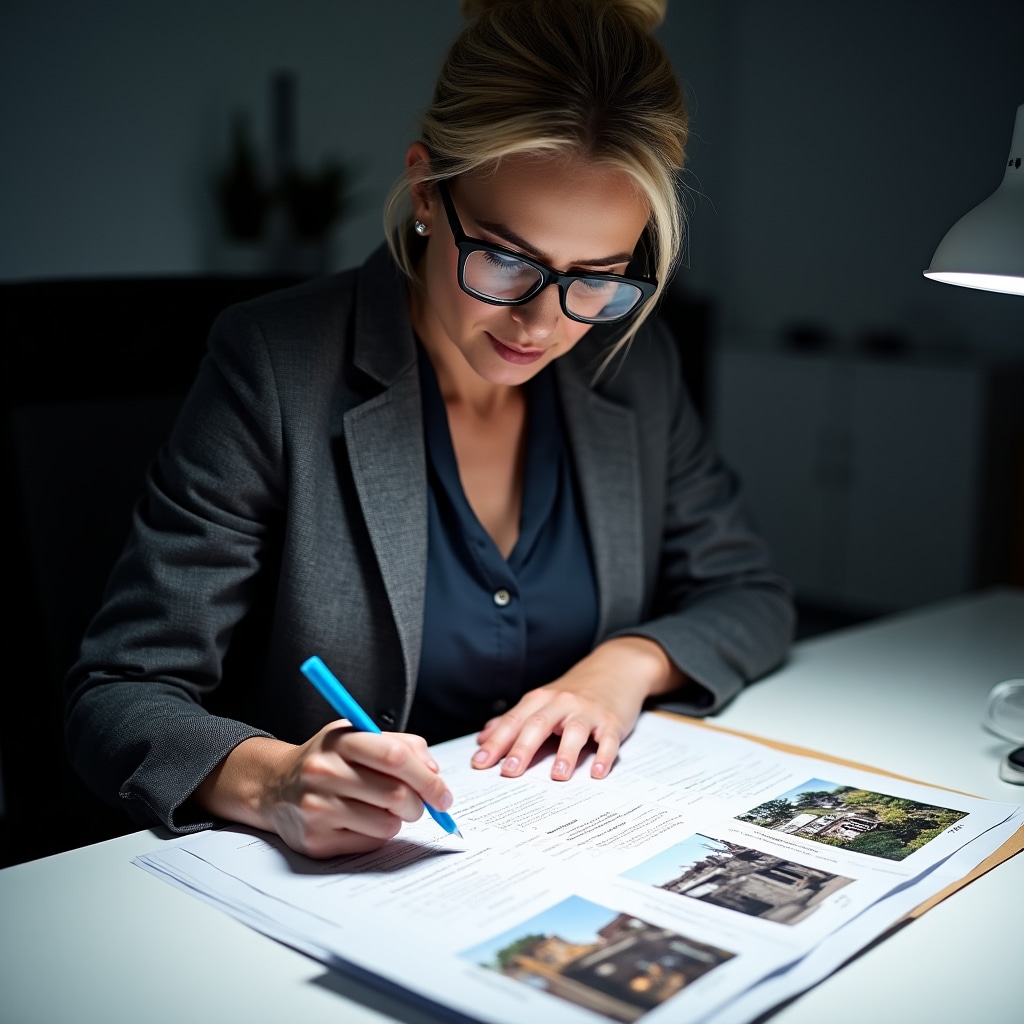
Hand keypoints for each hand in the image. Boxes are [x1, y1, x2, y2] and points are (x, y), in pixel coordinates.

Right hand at [194, 724, 454, 858]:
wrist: (275, 786)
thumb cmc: (329, 759)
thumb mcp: (358, 736)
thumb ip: (402, 745)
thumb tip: (434, 773)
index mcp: (341, 740)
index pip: (395, 756)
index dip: (428, 777)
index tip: (444, 794)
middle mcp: (324, 772)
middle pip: (396, 795)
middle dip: (420, 805)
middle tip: (421, 806)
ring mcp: (317, 808)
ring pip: (387, 824)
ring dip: (398, 821)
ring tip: (383, 809)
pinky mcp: (316, 840)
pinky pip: (369, 844)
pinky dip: (377, 834)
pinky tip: (361, 821)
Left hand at [470, 636, 683, 781]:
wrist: (615, 669)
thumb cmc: (574, 693)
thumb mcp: (542, 701)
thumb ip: (514, 720)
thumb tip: (483, 739)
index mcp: (541, 699)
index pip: (514, 721)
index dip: (496, 742)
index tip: (480, 762)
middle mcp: (562, 703)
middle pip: (538, 724)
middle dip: (522, 748)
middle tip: (509, 771)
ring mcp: (588, 712)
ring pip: (574, 731)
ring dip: (566, 754)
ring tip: (557, 776)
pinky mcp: (612, 722)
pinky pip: (608, 740)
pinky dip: (604, 756)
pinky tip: (597, 772)